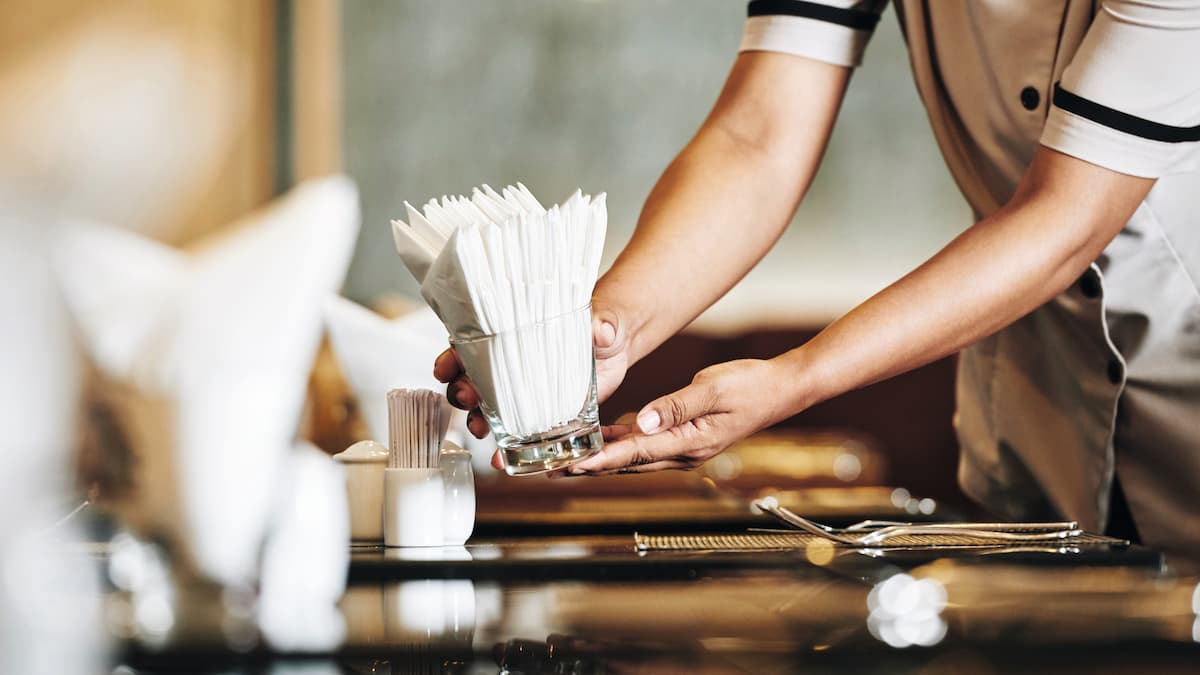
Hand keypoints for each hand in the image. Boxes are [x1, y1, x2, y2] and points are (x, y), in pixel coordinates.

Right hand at [433, 300, 632, 443]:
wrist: (618, 346)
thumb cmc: (603, 323)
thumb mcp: (602, 320)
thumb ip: (601, 326)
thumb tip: (602, 330)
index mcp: (516, 334)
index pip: (473, 343)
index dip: (454, 356)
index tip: (445, 368)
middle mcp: (512, 364)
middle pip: (472, 379)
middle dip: (463, 392)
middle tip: (468, 400)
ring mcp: (525, 392)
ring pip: (487, 409)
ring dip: (478, 422)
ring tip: (482, 432)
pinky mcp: (542, 413)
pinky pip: (517, 433)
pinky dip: (508, 448)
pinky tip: (504, 458)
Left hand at [565, 359, 785, 473]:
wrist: (781, 389)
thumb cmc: (751, 386)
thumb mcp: (712, 389)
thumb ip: (676, 405)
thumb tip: (642, 421)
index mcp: (689, 443)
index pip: (636, 454)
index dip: (601, 460)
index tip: (573, 464)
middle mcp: (684, 453)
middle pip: (628, 463)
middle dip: (591, 466)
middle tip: (555, 469)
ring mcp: (685, 448)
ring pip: (636, 457)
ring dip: (604, 458)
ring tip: (569, 459)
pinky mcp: (686, 438)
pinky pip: (648, 445)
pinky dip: (624, 443)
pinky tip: (606, 437)